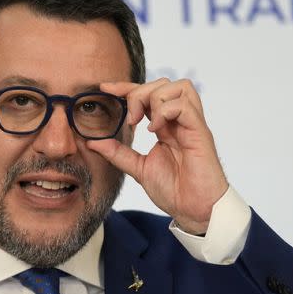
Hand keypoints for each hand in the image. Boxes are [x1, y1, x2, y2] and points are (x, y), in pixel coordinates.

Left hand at [87, 79, 227, 234]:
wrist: (194, 210)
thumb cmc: (174, 190)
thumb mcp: (138, 168)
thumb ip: (118, 153)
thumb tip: (92, 142)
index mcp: (166, 126)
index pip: (148, 94)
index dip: (126, 87)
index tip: (105, 88)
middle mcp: (181, 121)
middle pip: (163, 83)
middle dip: (139, 93)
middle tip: (130, 120)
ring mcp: (192, 124)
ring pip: (178, 87)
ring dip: (155, 99)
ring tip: (145, 125)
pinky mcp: (200, 132)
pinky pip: (185, 106)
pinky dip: (165, 112)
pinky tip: (155, 130)